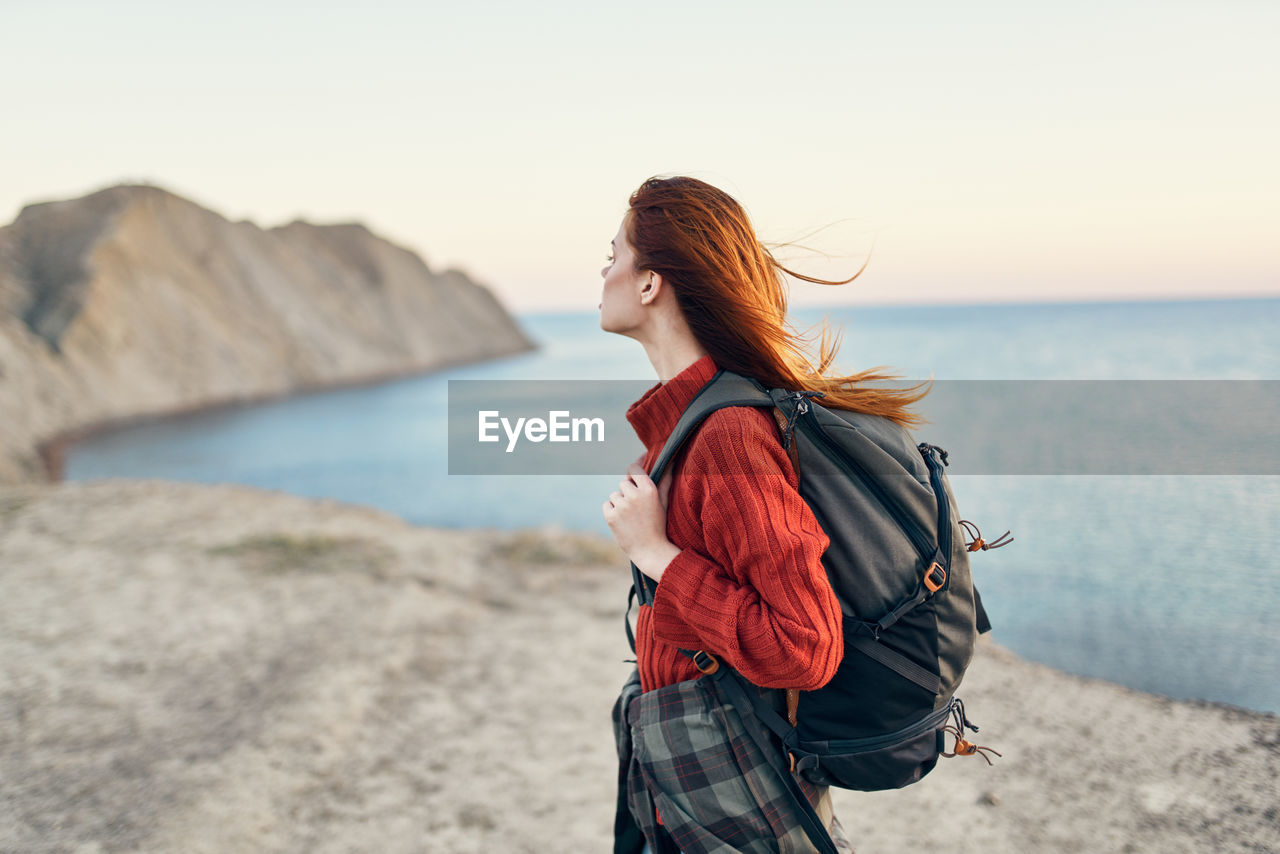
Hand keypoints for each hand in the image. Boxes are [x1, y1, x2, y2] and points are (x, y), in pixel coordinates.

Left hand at [602, 462, 677, 579]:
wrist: (650, 550)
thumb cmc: (658, 524)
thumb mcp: (663, 502)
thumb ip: (665, 480)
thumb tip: (670, 463)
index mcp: (648, 489)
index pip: (633, 468)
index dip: (633, 468)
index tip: (636, 469)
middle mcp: (634, 495)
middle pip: (623, 483)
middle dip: (628, 492)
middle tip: (637, 507)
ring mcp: (621, 506)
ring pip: (614, 495)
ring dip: (620, 502)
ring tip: (631, 517)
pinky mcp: (610, 516)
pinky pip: (606, 505)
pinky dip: (612, 511)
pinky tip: (623, 521)